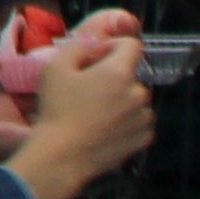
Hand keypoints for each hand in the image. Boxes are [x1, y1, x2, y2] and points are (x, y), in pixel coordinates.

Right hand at [7, 16, 153, 198]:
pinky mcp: (143, 140)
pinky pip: (139, 121)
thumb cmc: (58, 109)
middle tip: (89, 89)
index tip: (96, 58)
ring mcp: (144, 119)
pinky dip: (128, 121)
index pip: (132, 45)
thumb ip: (78, 46)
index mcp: (119, 72)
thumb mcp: (55, 67)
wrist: (63, 155)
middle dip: (115, 77)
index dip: (113, 46)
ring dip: (123, 99)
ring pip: (136, 99)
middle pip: (132, 75)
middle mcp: (139, 93)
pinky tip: (106, 128)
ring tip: (97, 112)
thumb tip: (93, 42)